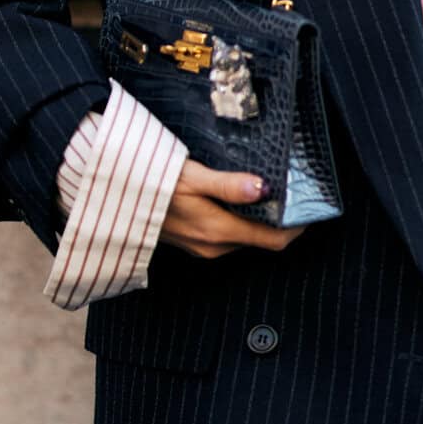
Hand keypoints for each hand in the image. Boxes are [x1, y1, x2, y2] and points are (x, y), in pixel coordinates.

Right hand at [159, 158, 306, 260]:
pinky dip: (239, 220)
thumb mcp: (192, 176)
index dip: (296, 227)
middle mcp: (214, 246)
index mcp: (218, 231)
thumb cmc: (151, 183)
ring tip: (268, 191)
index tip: (309, 208)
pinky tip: (238, 199)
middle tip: (293, 192)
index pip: (274, 241)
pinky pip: (227, 235)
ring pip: (244, 236)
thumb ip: (228, 185)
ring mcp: (202, 247)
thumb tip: (263, 188)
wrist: (113, 197)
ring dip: (258, 219)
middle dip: (279, 220)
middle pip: (261, 239)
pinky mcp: (192, 242)